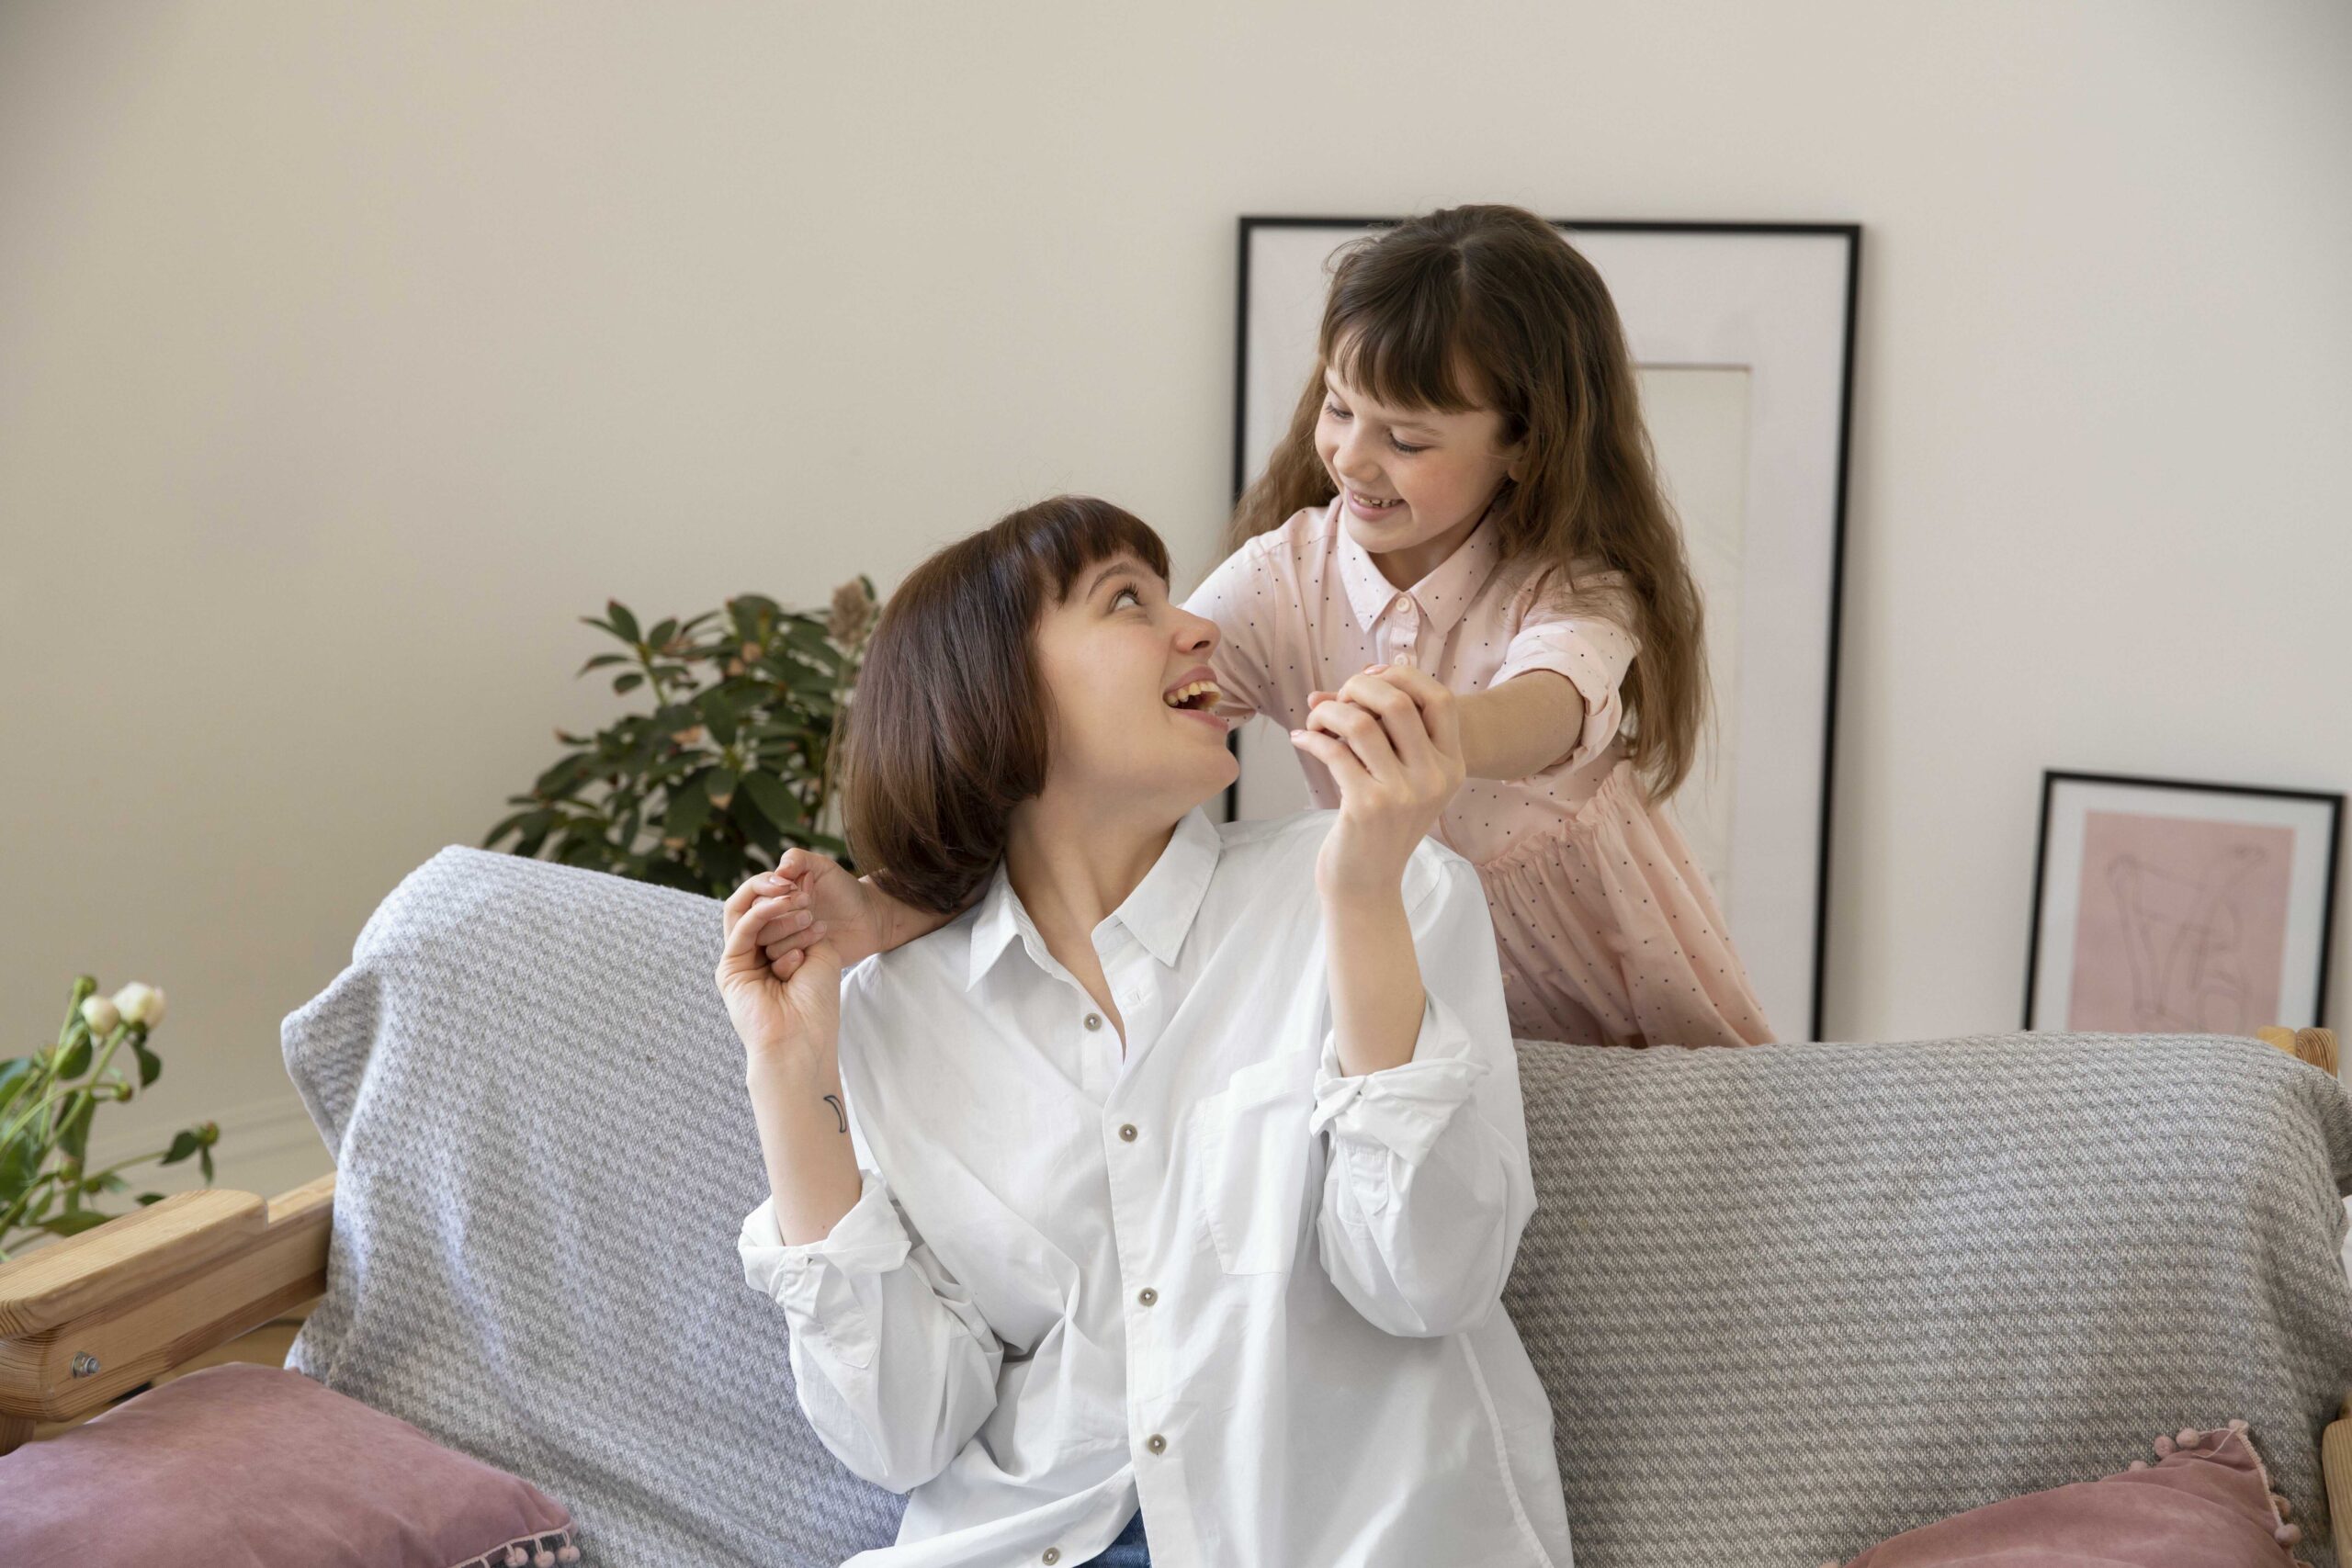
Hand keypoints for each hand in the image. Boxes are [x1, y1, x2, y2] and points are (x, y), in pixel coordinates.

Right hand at [716, 866, 843, 1074]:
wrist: (802, 1041)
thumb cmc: (817, 1004)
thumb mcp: (820, 952)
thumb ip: (805, 922)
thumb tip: (800, 888)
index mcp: (778, 953)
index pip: (776, 910)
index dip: (790, 891)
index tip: (813, 883)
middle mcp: (756, 956)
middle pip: (755, 908)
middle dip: (779, 891)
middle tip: (805, 888)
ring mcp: (740, 961)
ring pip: (745, 914)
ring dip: (775, 902)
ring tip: (802, 901)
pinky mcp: (729, 968)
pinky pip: (741, 929)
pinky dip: (762, 912)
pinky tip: (782, 904)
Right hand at [749, 847, 900, 974]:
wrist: (869, 918)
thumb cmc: (844, 889)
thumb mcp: (822, 866)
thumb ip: (798, 859)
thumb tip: (778, 871)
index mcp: (774, 895)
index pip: (753, 893)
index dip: (768, 889)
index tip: (791, 886)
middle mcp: (773, 919)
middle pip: (755, 918)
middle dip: (782, 910)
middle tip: (809, 902)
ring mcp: (783, 941)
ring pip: (767, 940)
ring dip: (791, 930)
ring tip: (820, 922)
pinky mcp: (795, 961)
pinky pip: (780, 961)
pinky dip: (798, 948)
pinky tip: (821, 938)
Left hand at [1289, 663, 1464, 901]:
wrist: (1366, 885)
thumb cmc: (1378, 826)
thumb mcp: (1398, 778)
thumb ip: (1383, 731)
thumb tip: (1345, 683)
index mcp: (1452, 766)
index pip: (1440, 698)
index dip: (1403, 676)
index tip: (1370, 677)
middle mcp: (1435, 778)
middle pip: (1398, 702)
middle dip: (1357, 687)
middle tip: (1336, 700)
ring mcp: (1403, 794)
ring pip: (1361, 723)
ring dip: (1328, 713)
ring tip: (1314, 721)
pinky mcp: (1367, 807)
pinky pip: (1334, 752)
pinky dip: (1311, 738)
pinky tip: (1301, 739)